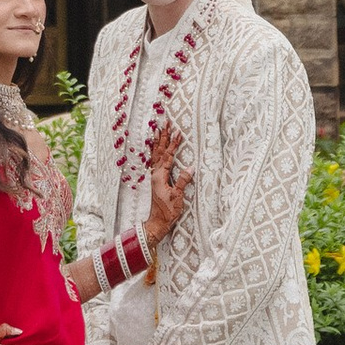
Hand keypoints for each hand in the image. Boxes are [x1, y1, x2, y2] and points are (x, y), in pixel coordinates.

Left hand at [143, 121, 190, 245]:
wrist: (158, 222)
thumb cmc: (168, 211)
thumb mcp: (178, 197)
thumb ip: (182, 181)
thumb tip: (190, 167)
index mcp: (160, 176)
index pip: (168, 156)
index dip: (173, 143)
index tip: (178, 131)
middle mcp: (155, 174)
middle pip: (160, 151)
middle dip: (164, 136)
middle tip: (166, 122)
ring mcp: (154, 176)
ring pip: (156, 154)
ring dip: (158, 141)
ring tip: (158, 128)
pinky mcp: (155, 179)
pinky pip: (154, 161)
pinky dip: (155, 151)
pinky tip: (155, 147)